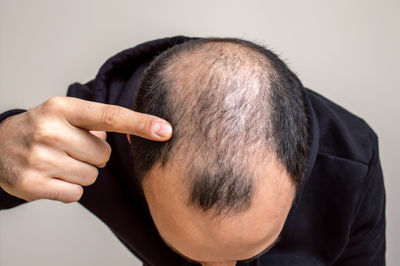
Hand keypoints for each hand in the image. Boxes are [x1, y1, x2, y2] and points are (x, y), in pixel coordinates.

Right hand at [0, 96, 171, 202]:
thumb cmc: (43, 129)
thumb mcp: (66, 114)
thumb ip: (101, 121)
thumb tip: (140, 133)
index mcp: (63, 107)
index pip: (110, 116)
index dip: (141, 123)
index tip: (166, 130)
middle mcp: (50, 129)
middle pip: (104, 155)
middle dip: (94, 156)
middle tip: (70, 148)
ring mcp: (39, 157)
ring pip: (92, 176)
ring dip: (82, 172)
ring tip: (59, 161)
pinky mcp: (32, 184)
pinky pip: (76, 193)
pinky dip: (69, 189)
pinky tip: (52, 176)